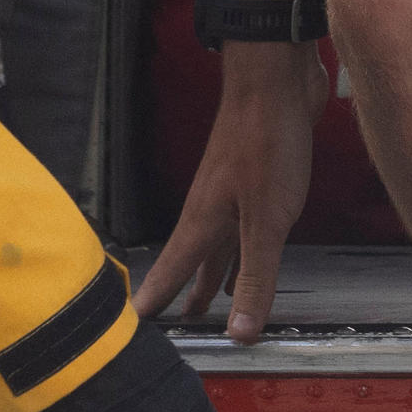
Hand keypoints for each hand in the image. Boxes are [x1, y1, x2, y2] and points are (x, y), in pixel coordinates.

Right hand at [137, 40, 326, 343]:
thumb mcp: (266, 222)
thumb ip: (255, 277)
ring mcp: (233, 192)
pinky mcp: (257, 179)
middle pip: (193, 263)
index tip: (134, 332)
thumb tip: (239, 332)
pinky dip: (243, 249)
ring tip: (209, 301)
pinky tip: (252, 254)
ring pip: (220, 246)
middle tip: (175, 325)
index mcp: (201, 223)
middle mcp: (211, 209)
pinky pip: (245, 226)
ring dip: (214, 275)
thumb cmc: (265, 140)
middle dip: (184, 295)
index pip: (169, 274)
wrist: (277, 79)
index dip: (154, 304)